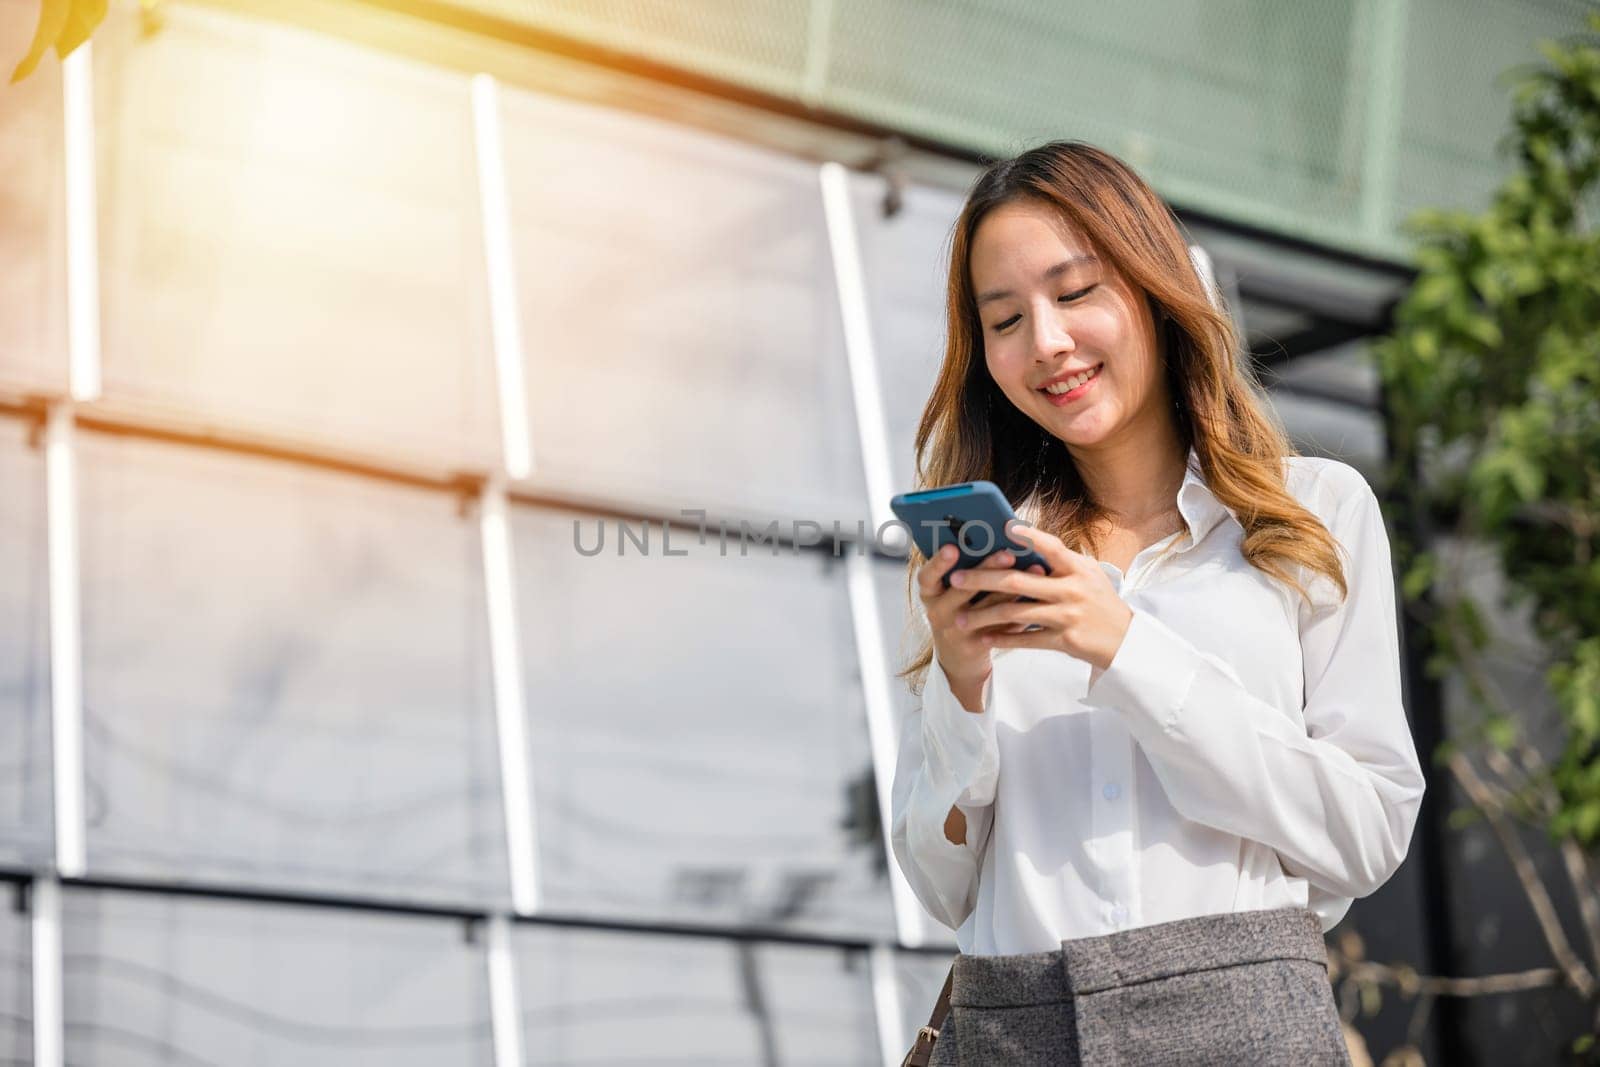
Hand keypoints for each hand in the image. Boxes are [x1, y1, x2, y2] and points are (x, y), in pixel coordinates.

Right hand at [916, 544, 1047, 690]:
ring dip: (1012, 590)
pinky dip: (1020, 613)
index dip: (939, 563)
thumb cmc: (957, 609)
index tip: (953, 548)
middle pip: (961, 590)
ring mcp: (955, 631)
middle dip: (986, 570)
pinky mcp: (975, 646)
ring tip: (1035, 569)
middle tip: (1008, 554)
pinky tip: (1037, 599)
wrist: (957, 655)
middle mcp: (938, 612)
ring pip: (986, 609)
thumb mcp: (949, 591)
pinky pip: (1001, 628)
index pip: (927, 576)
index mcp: (930, 593)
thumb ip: (965, 568)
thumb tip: (995, 535)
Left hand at [944, 520, 1134, 671]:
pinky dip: (1002, 639)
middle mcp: (1072, 589)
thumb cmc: (1100, 603)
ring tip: (959, 618)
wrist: (1126, 641)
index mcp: (1077, 568)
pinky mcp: (1064, 640)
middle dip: (981, 579)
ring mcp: (1067, 615)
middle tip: (955, 579)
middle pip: (1017, 581)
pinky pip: (1026, 640)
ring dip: (983, 615)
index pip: (1051, 546)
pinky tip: (983, 638)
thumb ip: (1060, 562)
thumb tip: (1022, 542)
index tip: (1003, 528)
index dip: (1028, 536)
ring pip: (1015, 613)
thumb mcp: (1088, 575)